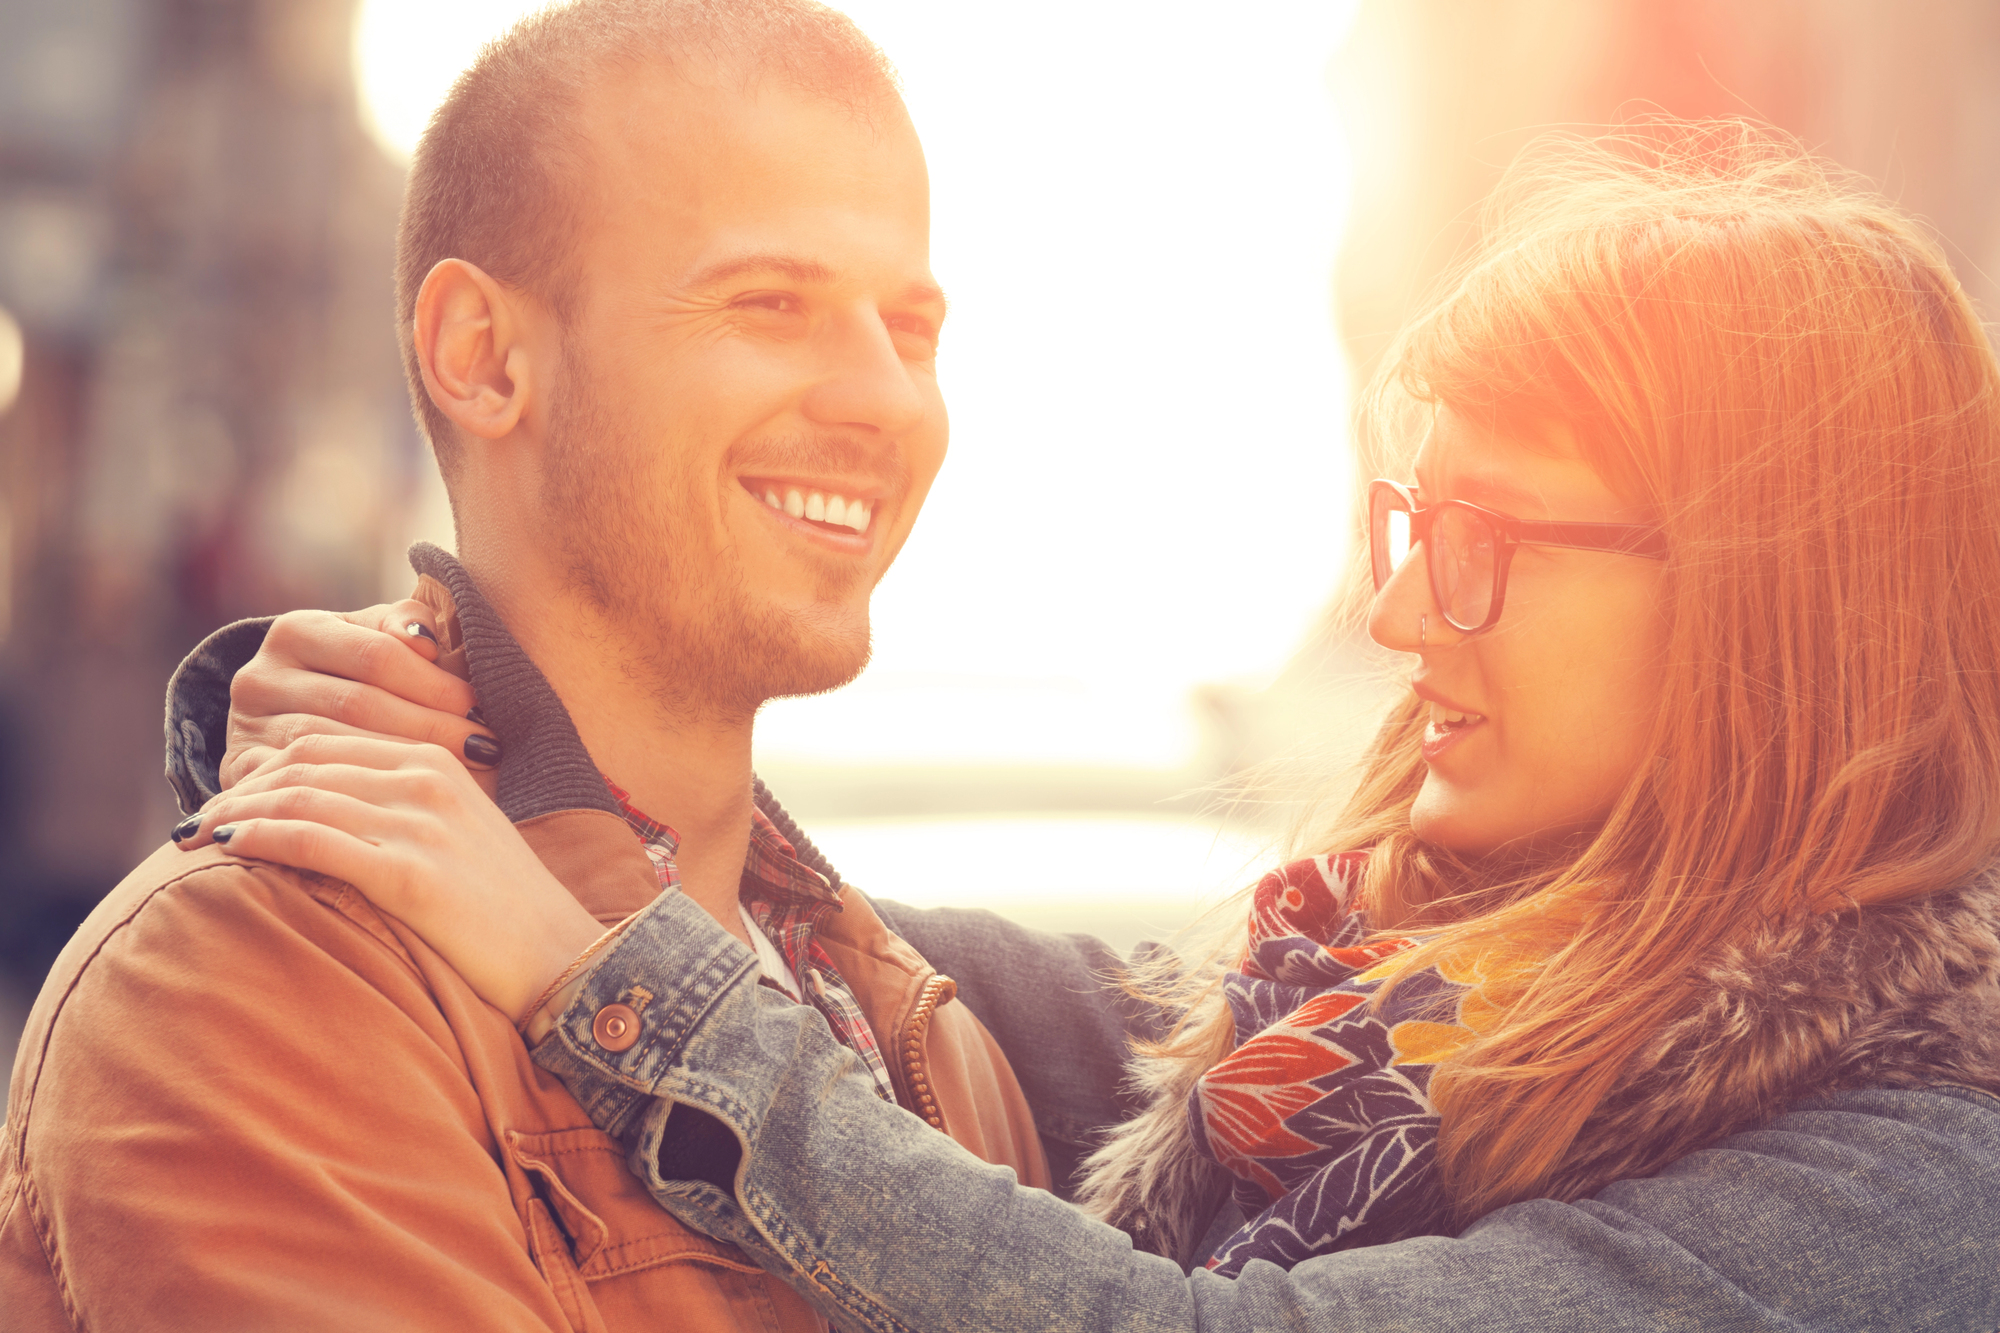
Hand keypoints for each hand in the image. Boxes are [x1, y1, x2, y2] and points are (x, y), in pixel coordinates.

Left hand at [178, 734, 602, 1024]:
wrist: (561, 956)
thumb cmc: (505, 909)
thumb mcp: (458, 834)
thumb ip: (402, 810)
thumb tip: (327, 813)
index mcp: (436, 761)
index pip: (326, 743)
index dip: (265, 766)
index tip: (227, 796)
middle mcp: (425, 780)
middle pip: (302, 765)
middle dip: (237, 789)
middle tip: (195, 820)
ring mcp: (418, 824)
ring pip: (297, 797)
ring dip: (232, 813)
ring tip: (192, 837)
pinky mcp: (409, 874)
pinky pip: (310, 840)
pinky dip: (257, 838)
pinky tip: (225, 848)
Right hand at [220, 603, 500, 791]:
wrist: (293, 727)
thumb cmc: (361, 681)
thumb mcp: (378, 642)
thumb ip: (407, 626)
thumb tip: (426, 639)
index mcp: (297, 631)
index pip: (376, 654)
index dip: (433, 681)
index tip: (482, 706)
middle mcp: (261, 677)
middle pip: (357, 703)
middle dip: (429, 725)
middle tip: (485, 746)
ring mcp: (244, 729)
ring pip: (334, 749)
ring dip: (402, 765)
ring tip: (464, 776)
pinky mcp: (239, 777)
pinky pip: (304, 789)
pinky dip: (357, 797)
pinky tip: (406, 805)